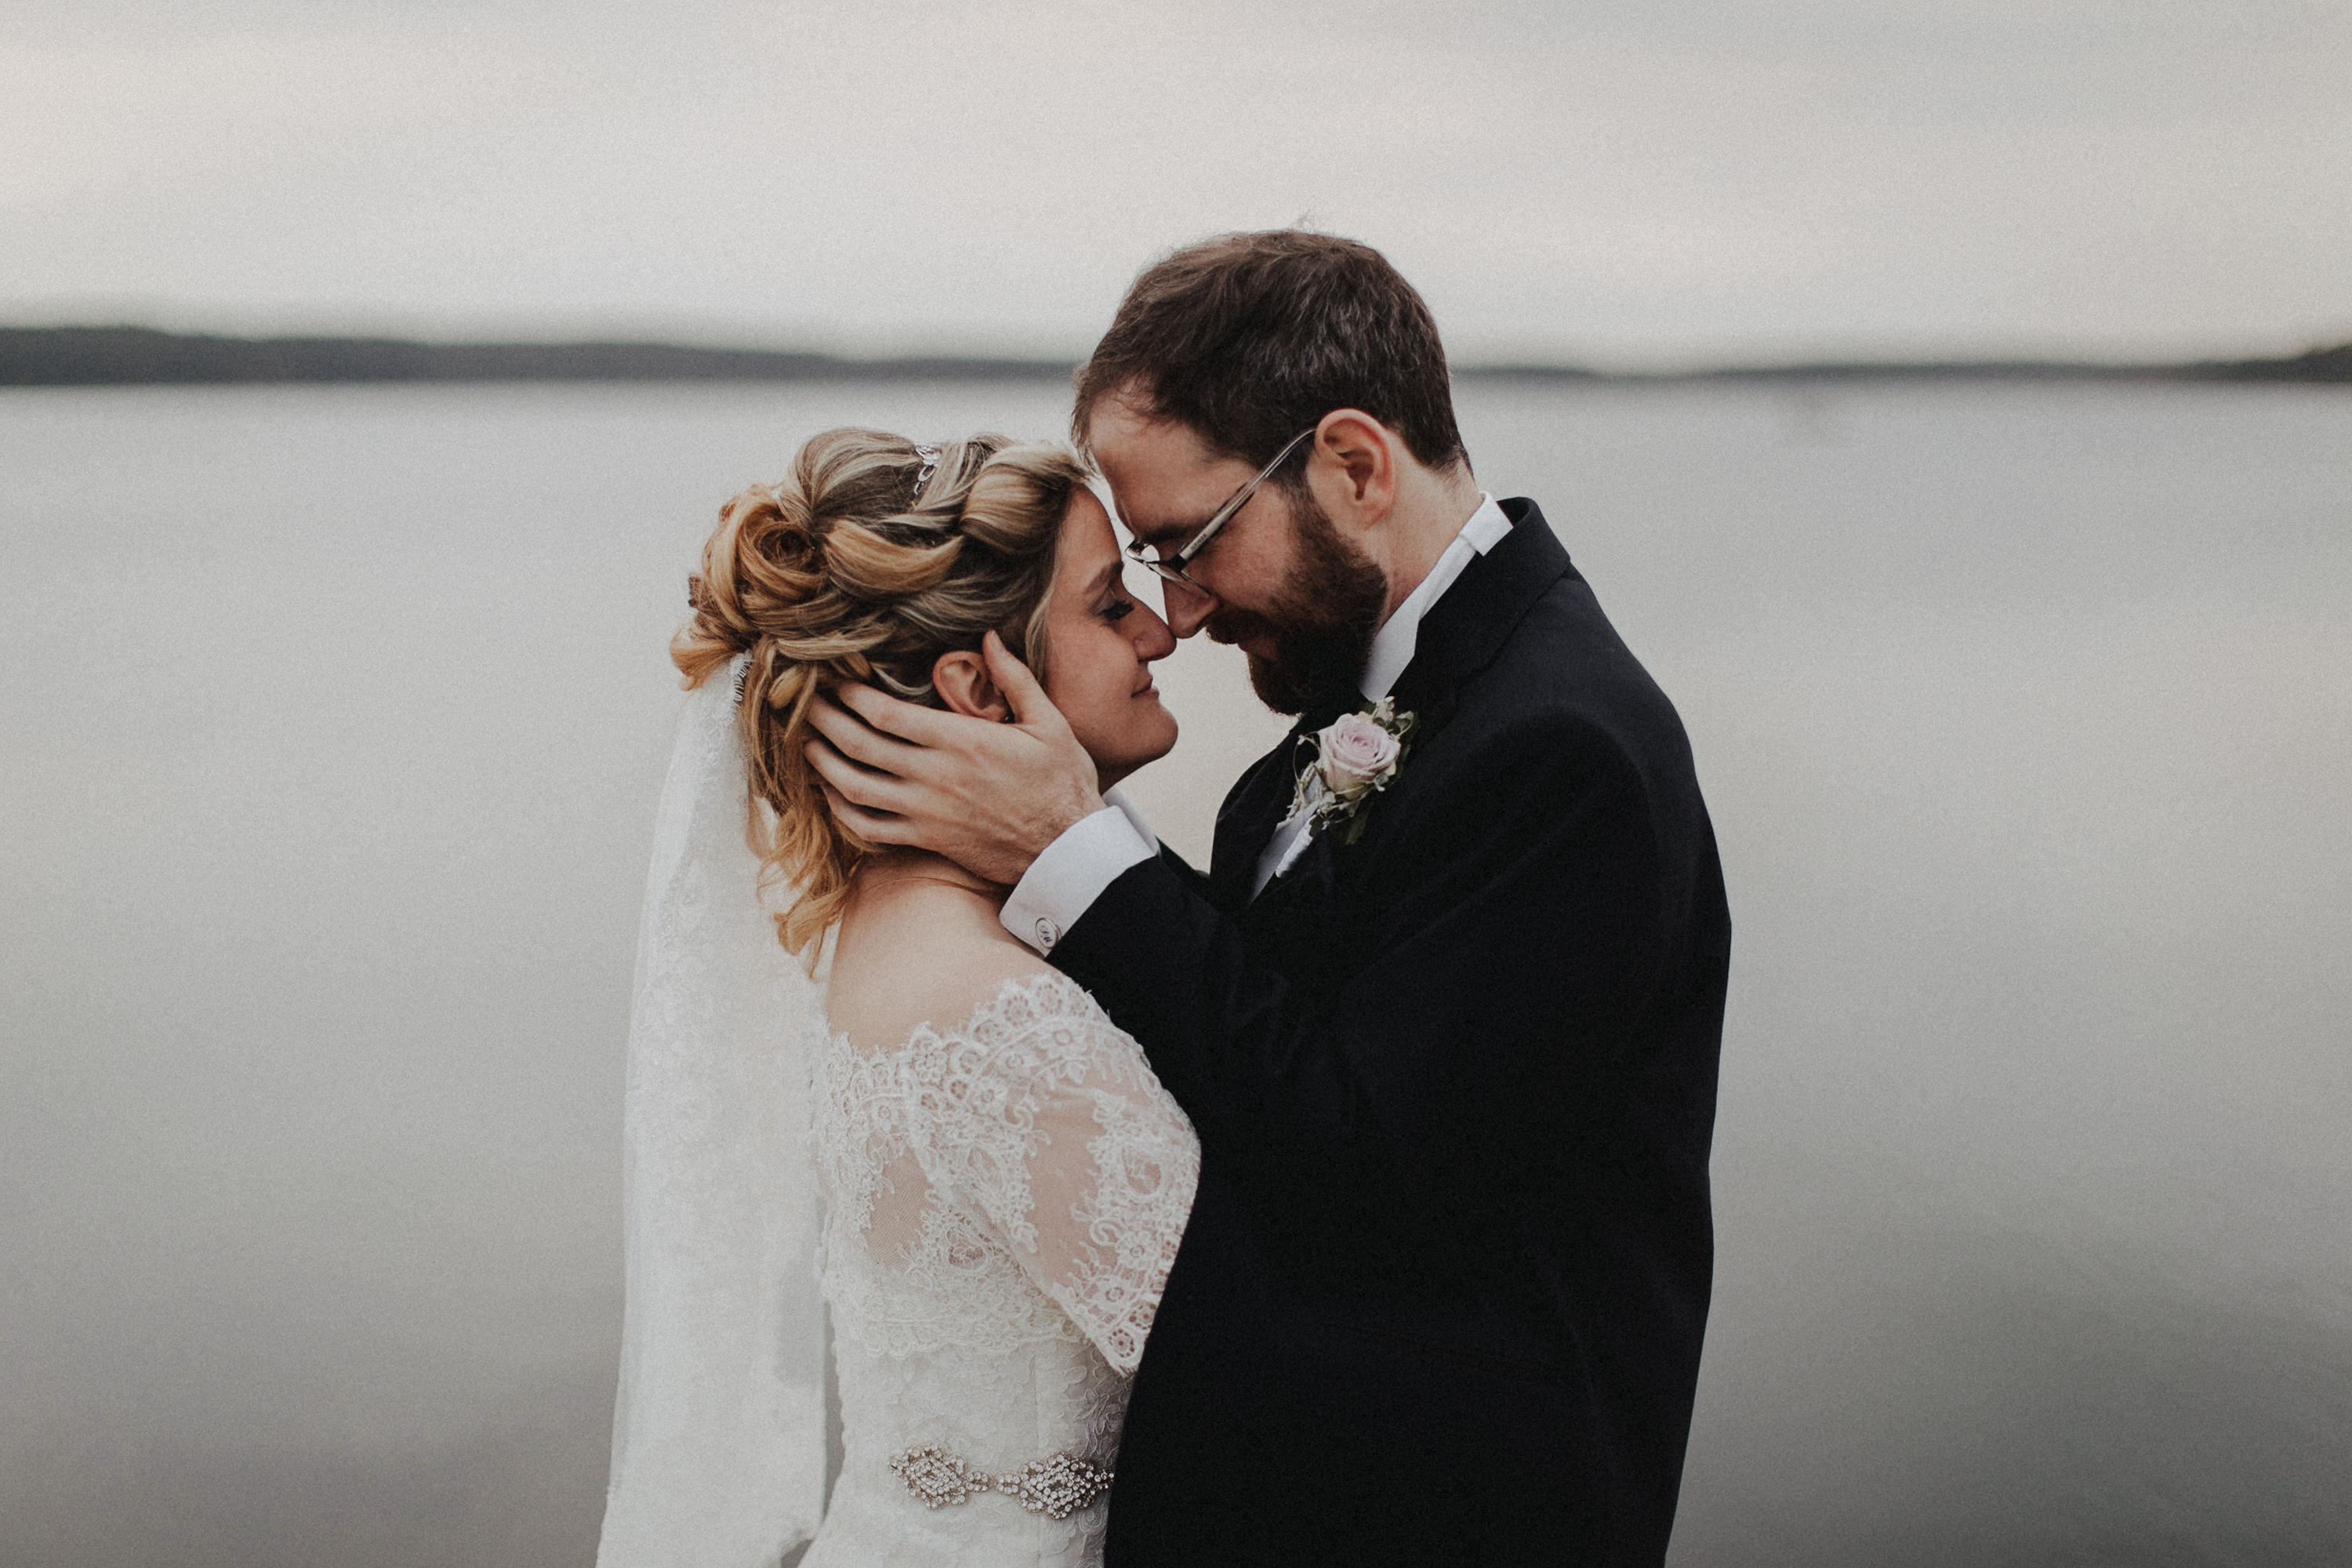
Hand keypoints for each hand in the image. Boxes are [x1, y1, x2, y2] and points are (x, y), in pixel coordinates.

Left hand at [804, 631, 1102, 885]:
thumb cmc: (1063, 784)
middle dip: (824, 720)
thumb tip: (989, 638)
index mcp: (961, 740)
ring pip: (854, 786)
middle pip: (859, 744)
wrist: (1068, 850)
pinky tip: (832, 791)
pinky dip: (842, 809)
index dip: (850, 695)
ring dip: (823, 762)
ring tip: (808, 742)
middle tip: (804, 703)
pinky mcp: (925, 840)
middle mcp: (934, 776)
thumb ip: (1015, 678)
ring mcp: (925, 812)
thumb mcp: (1050, 723)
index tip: (835, 680)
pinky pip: (868, 827)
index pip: (885, 713)